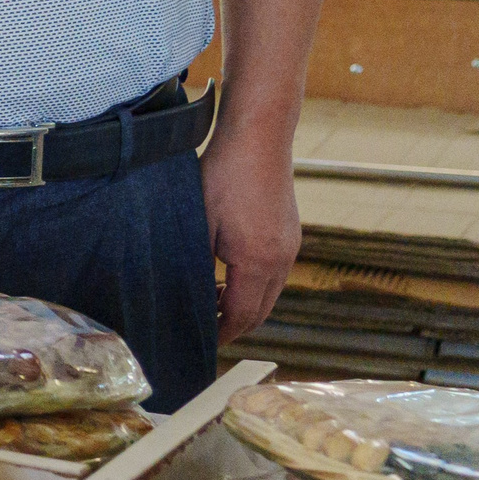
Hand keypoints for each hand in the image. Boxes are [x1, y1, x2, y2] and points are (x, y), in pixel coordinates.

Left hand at [202, 121, 299, 342]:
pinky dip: (256, 283)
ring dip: (246, 302)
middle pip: (262, 310)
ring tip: (215, 302)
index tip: (205, 341)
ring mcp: (290, 245)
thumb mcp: (200, 221)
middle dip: (236, 323)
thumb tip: (188, 291)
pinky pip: (275, 271)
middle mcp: (282, 259)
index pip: (243, 314)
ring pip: (271, 291)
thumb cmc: (223, 175)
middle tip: (209, 328)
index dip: (224, 331)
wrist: (259, 138)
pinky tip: (232, 273)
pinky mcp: (290, 231)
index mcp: (258, 261)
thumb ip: (198, 260)